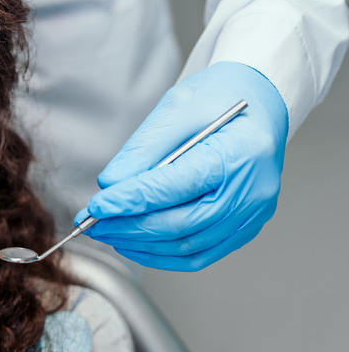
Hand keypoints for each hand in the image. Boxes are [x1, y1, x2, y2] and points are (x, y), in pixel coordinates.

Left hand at [78, 62, 288, 269]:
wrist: (260, 101)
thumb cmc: (221, 97)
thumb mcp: (177, 107)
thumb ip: (143, 149)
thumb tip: (111, 185)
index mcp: (239, 154)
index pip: (174, 188)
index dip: (129, 201)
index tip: (96, 206)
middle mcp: (252, 191)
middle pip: (180, 224)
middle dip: (128, 227)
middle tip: (92, 223)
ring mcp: (252, 214)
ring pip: (187, 246)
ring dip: (140, 244)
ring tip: (108, 232)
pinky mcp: (245, 226)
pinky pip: (200, 254)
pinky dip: (162, 254)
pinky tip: (135, 243)